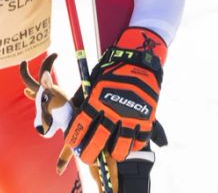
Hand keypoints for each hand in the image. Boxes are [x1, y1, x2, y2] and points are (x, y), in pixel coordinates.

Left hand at [65, 28, 166, 163]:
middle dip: (90, 153)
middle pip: (98, 141)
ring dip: (115, 154)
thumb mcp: (93, 82)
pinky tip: (129, 146)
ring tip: (112, 155)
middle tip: (88, 158)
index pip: (81, 126)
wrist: (136, 60)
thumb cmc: (110, 70)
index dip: (75, 138)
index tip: (72, 145)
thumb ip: (84, 99)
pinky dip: (134, 146)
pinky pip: (139, 140)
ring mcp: (130, 116)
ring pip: (121, 146)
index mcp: (95, 102)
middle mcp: (111, 112)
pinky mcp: (145, 118)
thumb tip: (74, 113)